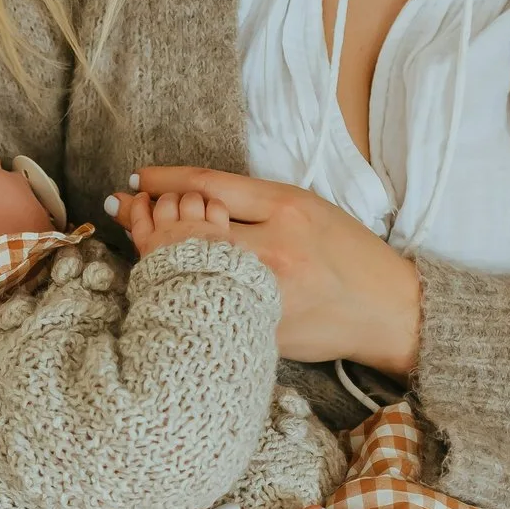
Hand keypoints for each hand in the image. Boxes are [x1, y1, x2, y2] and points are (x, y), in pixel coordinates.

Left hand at [129, 167, 421, 373]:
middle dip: (147, 216)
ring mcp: (264, 296)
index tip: (136, 176)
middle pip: (188, 228)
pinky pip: (209, 307)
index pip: (209, 185)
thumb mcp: (307, 208)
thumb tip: (191, 192)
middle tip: (122, 207)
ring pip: (191, 271)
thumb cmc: (347, 254)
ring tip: (137, 238)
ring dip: (156, 253)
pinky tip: (166, 281)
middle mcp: (273, 251)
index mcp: (287, 210)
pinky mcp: (260, 331)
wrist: (387, 311)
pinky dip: (182, 292)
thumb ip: (252, 200)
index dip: (164, 180)